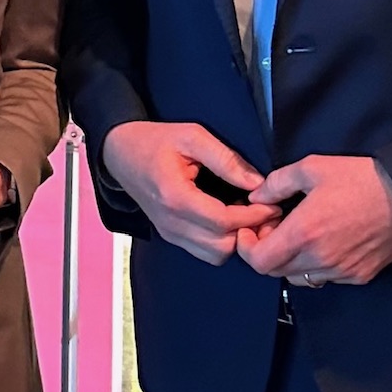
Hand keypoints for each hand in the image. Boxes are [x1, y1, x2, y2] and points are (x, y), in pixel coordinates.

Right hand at [101, 121, 278, 264]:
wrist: (120, 153)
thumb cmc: (155, 141)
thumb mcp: (192, 136)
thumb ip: (226, 159)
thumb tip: (257, 182)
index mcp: (175, 197)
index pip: (224, 221)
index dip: (254, 216)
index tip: (272, 204)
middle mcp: (171, 222)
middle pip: (222, 246)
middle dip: (248, 232)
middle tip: (263, 212)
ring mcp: (169, 232)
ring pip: (214, 255)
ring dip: (235, 240)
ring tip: (247, 216)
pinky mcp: (171, 235)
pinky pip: (203, 251)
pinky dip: (221, 242)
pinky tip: (229, 220)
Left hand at [236, 154, 391, 287]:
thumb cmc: (360, 178)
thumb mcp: (312, 168)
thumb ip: (277, 183)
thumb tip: (256, 197)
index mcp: (304, 233)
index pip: (260, 262)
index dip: (248, 248)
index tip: (251, 230)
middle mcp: (320, 259)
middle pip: (276, 271)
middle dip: (267, 251)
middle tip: (275, 227)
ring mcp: (341, 271)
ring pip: (300, 277)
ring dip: (291, 261)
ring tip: (300, 236)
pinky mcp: (360, 276)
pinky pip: (326, 278)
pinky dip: (316, 265)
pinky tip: (324, 243)